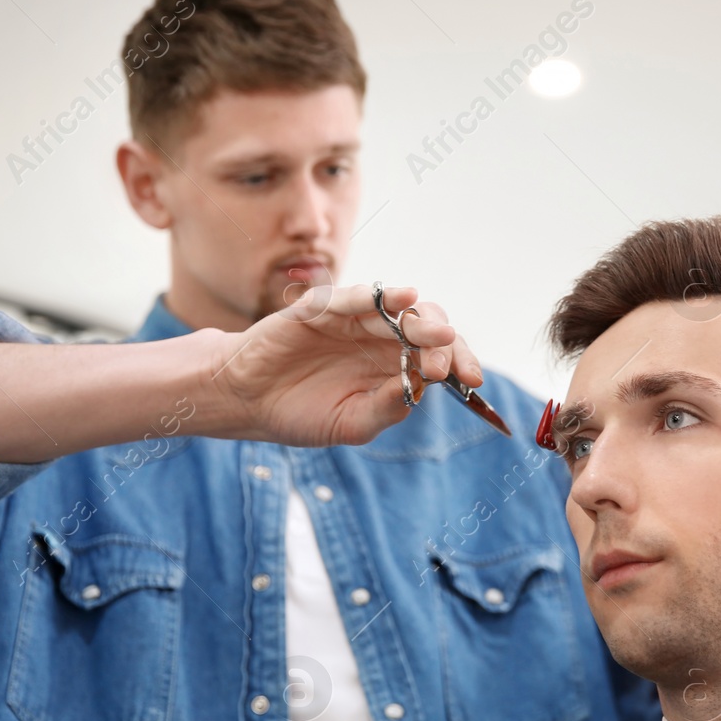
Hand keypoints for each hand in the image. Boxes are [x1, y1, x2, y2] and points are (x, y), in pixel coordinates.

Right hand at [196, 284, 484, 446]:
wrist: (248, 402)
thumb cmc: (302, 413)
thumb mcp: (352, 423)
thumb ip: (387, 408)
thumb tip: (420, 390)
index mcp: (392, 366)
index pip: (436, 356)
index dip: (458, 364)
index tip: (472, 381)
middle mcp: (379, 339)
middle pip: (425, 329)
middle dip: (444, 344)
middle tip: (448, 365)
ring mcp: (352, 321)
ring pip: (396, 311)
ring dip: (420, 320)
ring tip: (439, 333)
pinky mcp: (322, 308)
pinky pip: (353, 299)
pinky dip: (377, 296)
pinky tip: (402, 298)